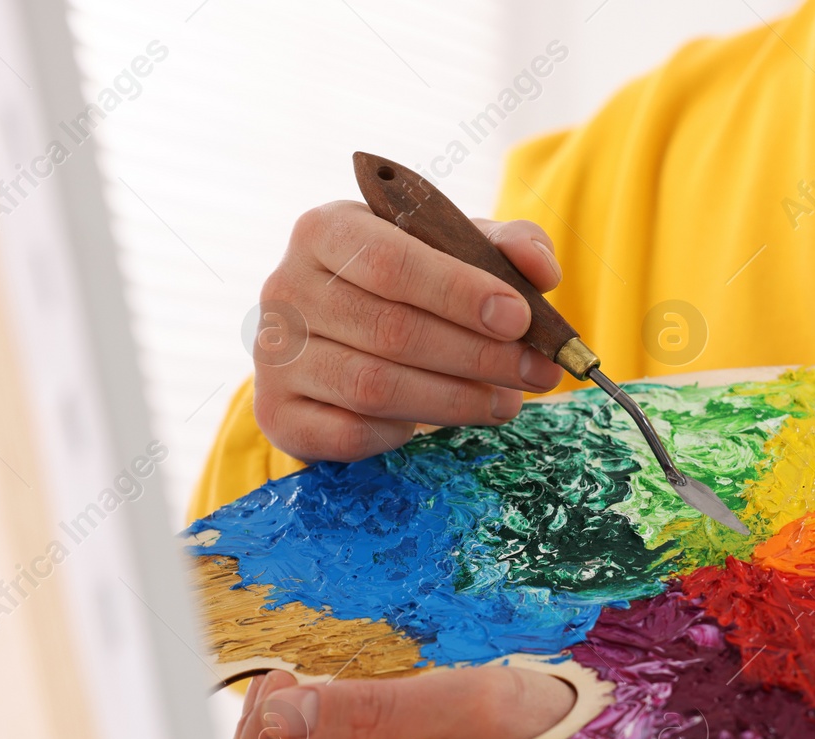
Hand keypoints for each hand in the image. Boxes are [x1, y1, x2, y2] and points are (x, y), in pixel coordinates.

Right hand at [253, 201, 565, 462]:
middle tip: (536, 371)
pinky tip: (438, 422)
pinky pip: (350, 433)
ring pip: (374, 386)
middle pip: (391, 328)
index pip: (390, 261)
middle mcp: (286, 288)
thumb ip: (505, 246)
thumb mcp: (454, 251)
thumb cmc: (405, 289)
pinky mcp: (277, 413)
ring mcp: (275, 355)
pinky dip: (403, 433)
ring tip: (507, 402)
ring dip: (455, 399)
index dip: (458, 292)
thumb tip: (540, 270)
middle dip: (477, 355)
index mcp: (326, 230)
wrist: (333, 343)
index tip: (518, 318)